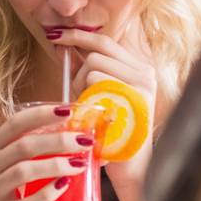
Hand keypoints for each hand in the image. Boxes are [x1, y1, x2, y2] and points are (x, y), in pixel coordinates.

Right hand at [0, 105, 95, 200]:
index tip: (68, 110)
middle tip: (84, 141)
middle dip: (57, 140)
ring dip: (55, 165)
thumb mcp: (11, 163)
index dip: (41, 115)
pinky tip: (64, 186)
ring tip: (79, 164)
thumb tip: (76, 133)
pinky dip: (48, 193)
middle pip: (24, 146)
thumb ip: (33, 147)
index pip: (16, 123)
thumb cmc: (7, 189)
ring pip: (25, 171)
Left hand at [53, 20, 159, 187]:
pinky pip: (97, 82)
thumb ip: (85, 70)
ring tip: (88, 109)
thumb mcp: (97, 94)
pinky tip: (92, 113)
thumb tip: (61, 45)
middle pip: (97, 51)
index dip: (78, 35)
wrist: (129, 167)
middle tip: (76, 92)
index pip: (105, 40)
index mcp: (140, 67)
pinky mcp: (136, 99)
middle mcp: (146, 72)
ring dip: (80, 85)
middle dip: (78, 70)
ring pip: (94, 66)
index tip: (54, 33)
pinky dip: (86, 96)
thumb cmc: (108, 130)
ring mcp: (143, 85)